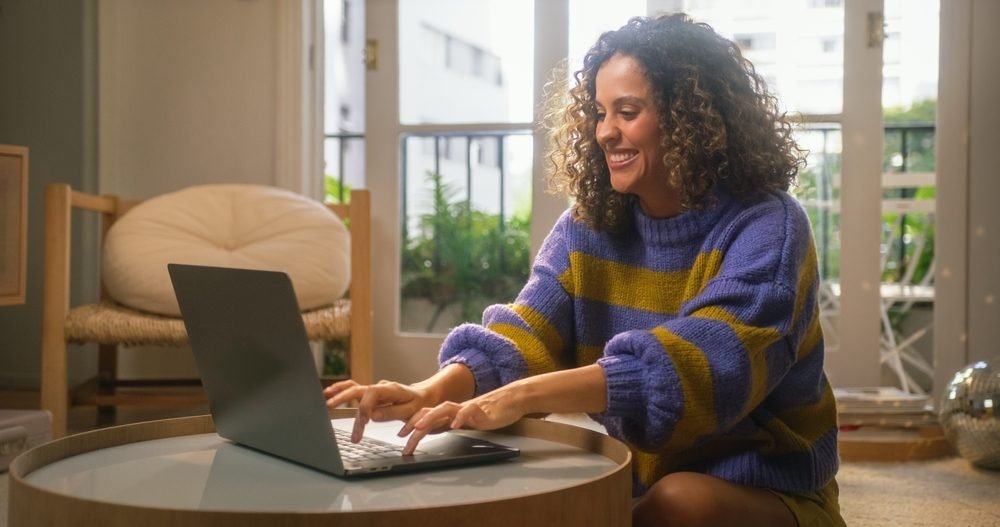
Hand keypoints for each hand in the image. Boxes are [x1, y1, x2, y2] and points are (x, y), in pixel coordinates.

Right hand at [324, 380, 431, 442]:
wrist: (425, 397)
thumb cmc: (419, 404)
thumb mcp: (410, 411)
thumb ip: (391, 413)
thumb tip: (373, 415)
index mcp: (390, 389)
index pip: (371, 395)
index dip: (364, 408)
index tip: (363, 422)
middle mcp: (380, 387)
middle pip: (358, 391)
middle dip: (344, 399)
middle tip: (331, 407)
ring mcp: (374, 390)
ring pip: (354, 389)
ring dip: (339, 394)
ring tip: (326, 400)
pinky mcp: (371, 395)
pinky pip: (354, 390)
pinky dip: (342, 391)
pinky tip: (330, 395)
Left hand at [397, 387, 525, 454]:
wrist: (511, 400)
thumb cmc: (489, 412)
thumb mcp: (464, 421)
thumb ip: (448, 424)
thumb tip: (431, 432)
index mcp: (450, 413)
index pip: (426, 416)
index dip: (412, 424)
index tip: (401, 437)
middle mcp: (455, 409)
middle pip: (429, 413)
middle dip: (414, 425)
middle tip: (402, 437)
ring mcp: (466, 407)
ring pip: (443, 409)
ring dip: (429, 418)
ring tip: (419, 428)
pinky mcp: (480, 409)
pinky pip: (468, 411)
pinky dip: (460, 417)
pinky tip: (454, 425)